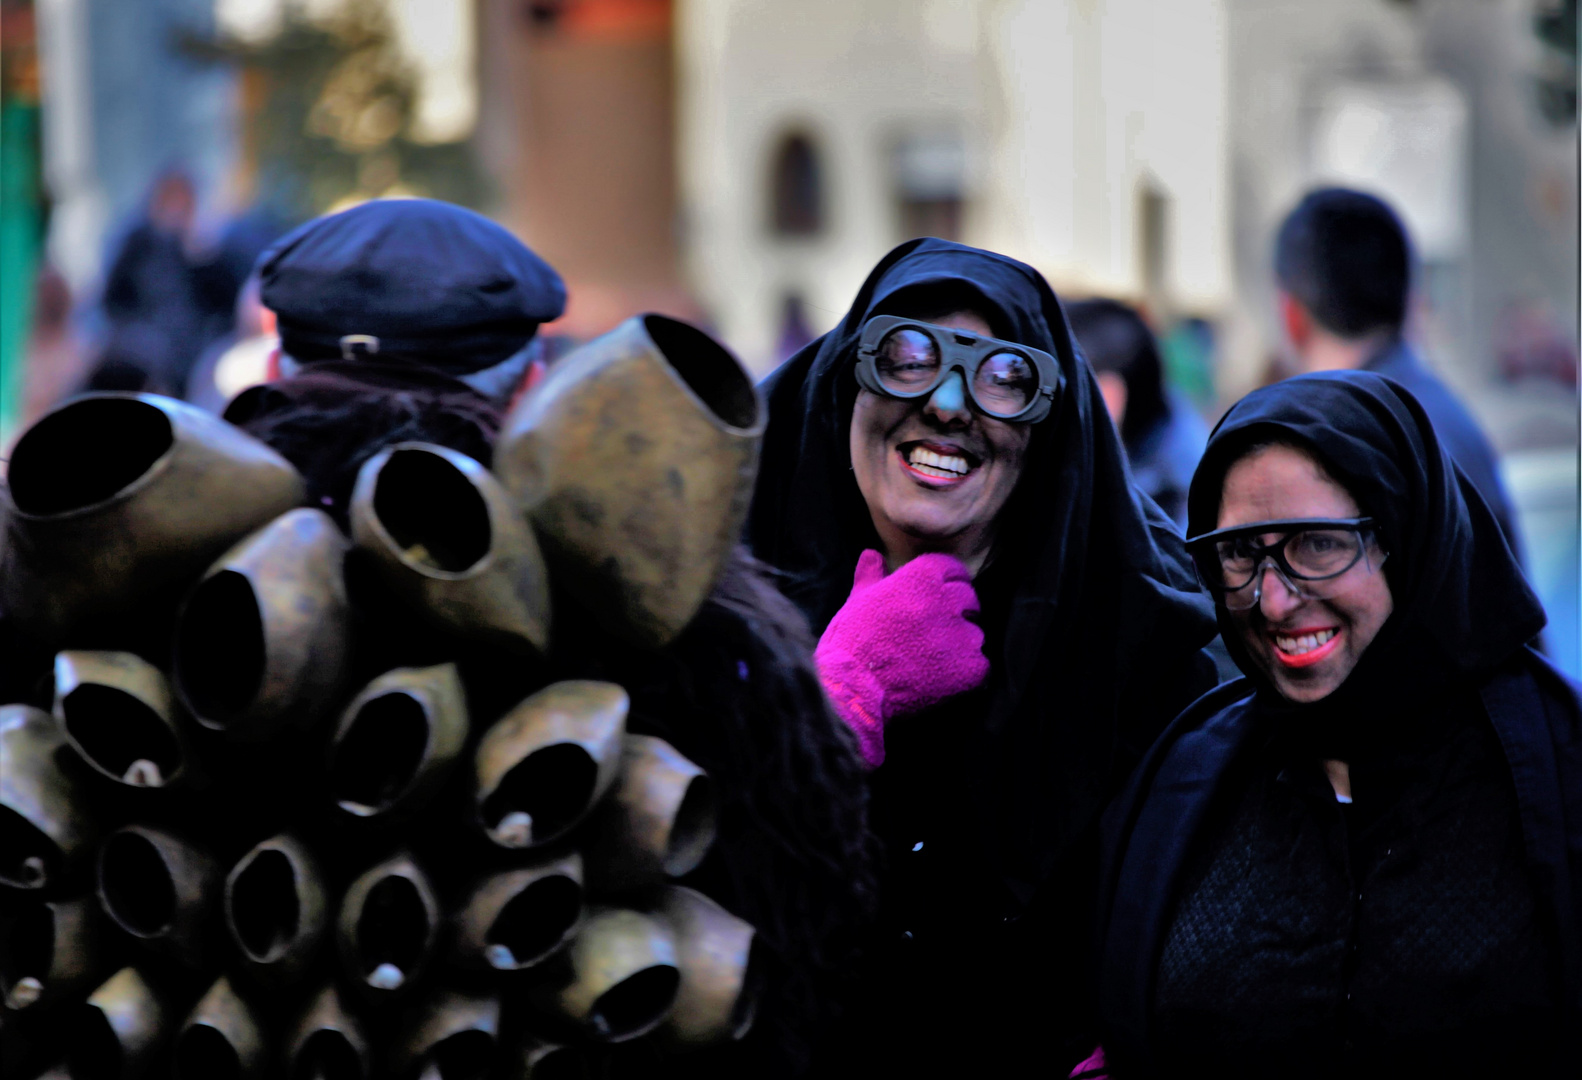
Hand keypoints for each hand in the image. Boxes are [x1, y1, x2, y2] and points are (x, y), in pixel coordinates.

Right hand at [815, 549, 988, 767]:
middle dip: (955, 613)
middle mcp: (946, 601)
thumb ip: (870, 575)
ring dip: (959, 645)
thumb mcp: (857, 600)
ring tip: (930, 660)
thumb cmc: (850, 642)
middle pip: (968, 599)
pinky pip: (980, 666)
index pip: (952, 569)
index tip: (936, 599)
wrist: (853, 689)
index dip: (945, 584)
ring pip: (975, 634)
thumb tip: (871, 553)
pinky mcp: (970, 668)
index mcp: (921, 578)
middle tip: (931, 634)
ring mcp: (961, 635)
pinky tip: (939, 680)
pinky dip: (964, 674)